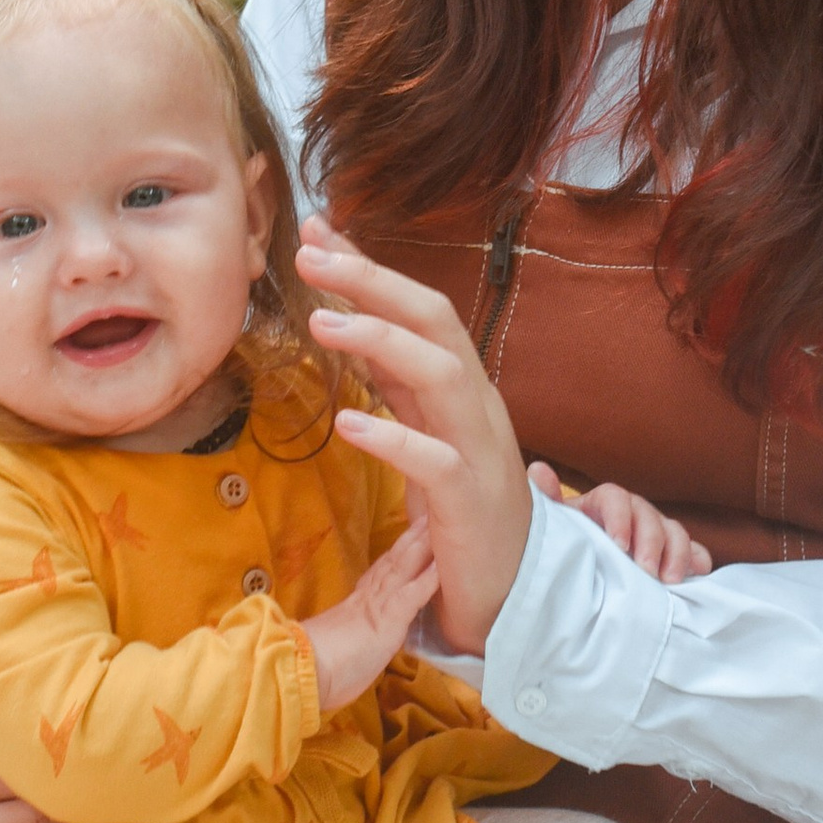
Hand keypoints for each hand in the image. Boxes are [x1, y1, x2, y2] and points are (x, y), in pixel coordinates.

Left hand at [298, 215, 537, 653]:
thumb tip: (344, 316)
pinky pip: (436, 461)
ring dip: (381, 341)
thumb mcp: (423, 429)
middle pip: (436, 321)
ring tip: (321, 324)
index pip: (419, 308)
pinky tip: (350, 424)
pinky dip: (394, 437)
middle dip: (373, 281)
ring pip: (442, 375)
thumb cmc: (460, 509)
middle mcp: (477, 404)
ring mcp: (480, 450)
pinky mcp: (472, 502)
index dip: (369, 267)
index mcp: (461, 386)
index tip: (314, 230)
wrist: (512, 592)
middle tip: (310, 255)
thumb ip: (390, 375)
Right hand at [303, 518, 436, 717]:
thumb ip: (351, 636)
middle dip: (414, 537)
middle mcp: (370, 597)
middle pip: (396, 560)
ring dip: (422, 546)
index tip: (412, 534)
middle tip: (430, 514)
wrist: (302, 671)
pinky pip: (410, 596)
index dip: (399, 553)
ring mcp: (379, 606)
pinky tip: (441, 568)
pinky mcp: (387, 621)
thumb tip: (351, 640)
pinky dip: (427, 580)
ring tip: (437, 524)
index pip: (383, 572)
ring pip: (403, 568)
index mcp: (359, 604)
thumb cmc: (320, 667)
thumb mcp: (339, 646)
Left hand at [532, 462, 712, 583]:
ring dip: (677, 554)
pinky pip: (695, 552)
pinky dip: (698, 561)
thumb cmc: (569, 548)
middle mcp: (634, 514)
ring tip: (669, 581)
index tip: (619, 546)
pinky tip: (698, 574)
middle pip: (649, 516)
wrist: (584, 574)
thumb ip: (548, 502)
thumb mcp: (557, 527)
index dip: (620, 519)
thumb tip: (537, 470)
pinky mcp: (674, 554)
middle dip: (651, 543)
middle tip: (647, 572)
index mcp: (603, 504)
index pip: (616, 498)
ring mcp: (657, 533)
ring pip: (675, 532)